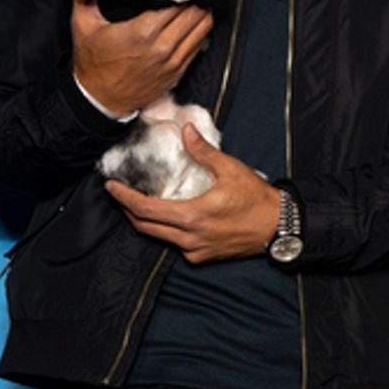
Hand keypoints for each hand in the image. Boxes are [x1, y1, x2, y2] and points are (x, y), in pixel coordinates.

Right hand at [72, 0, 212, 115]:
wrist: (99, 100)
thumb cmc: (92, 63)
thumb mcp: (82, 25)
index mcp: (140, 32)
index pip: (176, 2)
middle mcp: (161, 47)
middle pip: (194, 13)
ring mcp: (173, 62)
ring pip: (203, 28)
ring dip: (202, 12)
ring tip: (197, 0)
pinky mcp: (178, 72)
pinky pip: (199, 45)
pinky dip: (201, 31)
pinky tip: (195, 21)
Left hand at [104, 124, 281, 263]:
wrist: (278, 227)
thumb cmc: (256, 199)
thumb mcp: (230, 170)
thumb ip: (204, 151)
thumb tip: (186, 130)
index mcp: (191, 216)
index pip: (145, 209)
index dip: (123, 198)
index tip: (110, 187)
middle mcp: (188, 238)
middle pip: (144, 227)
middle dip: (127, 210)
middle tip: (119, 195)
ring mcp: (194, 251)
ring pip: (158, 237)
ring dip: (145, 221)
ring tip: (138, 204)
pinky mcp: (202, 258)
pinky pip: (175, 244)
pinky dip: (166, 230)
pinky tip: (169, 218)